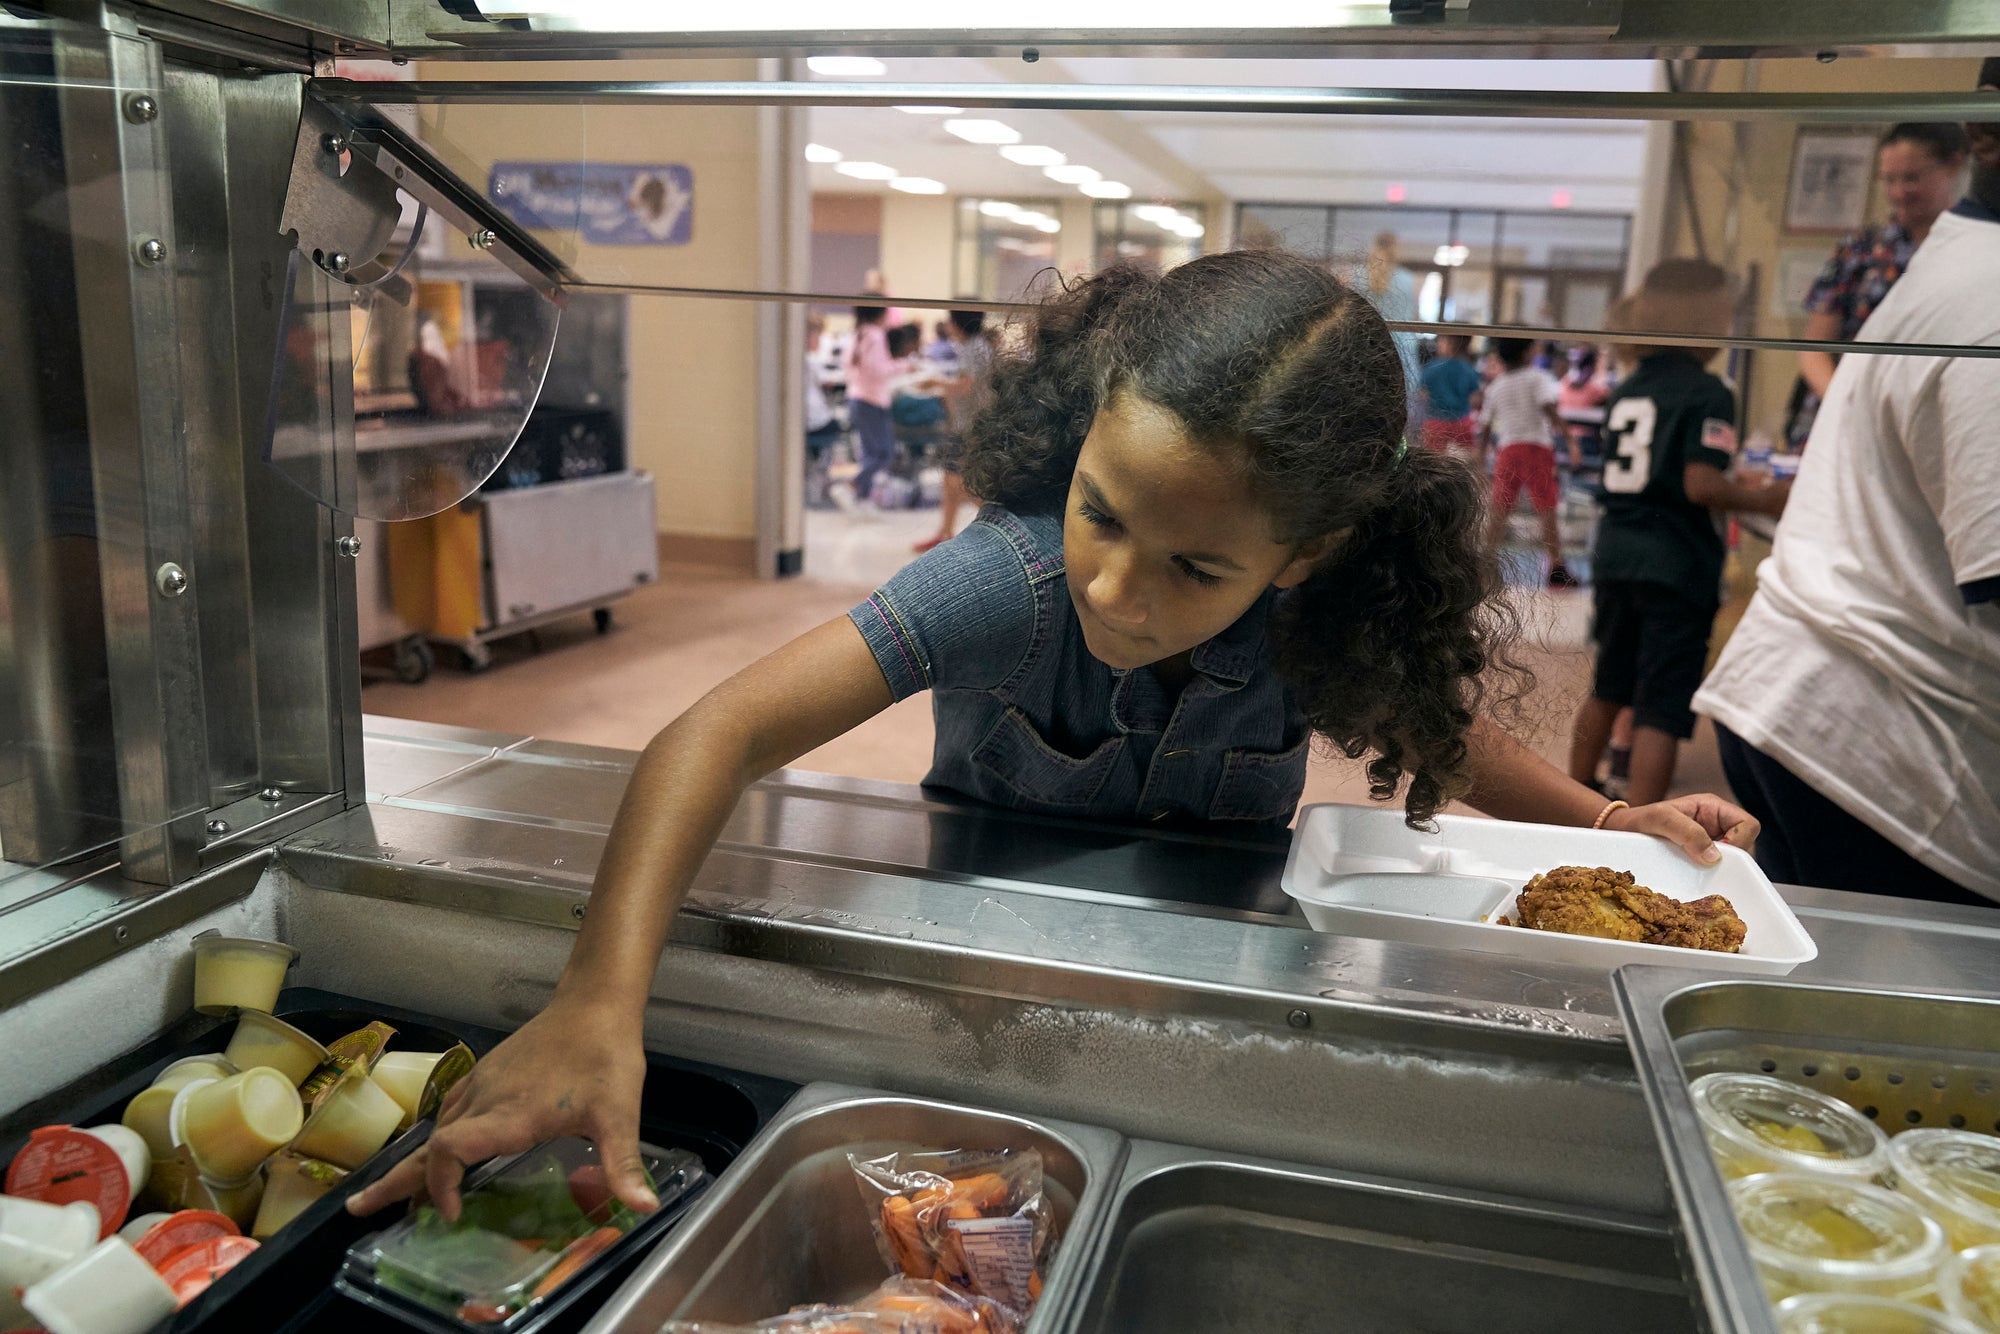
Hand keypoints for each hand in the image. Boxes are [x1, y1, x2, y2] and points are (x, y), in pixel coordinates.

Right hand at [346, 995, 655, 1221]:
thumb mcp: (621, 1115)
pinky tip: (438, 1150)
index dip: (441, 1181)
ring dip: (413, 1162)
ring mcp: (483, 1084)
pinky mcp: (488, 1074)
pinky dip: (435, 1138)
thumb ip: (623, 1165)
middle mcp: (486, 1099)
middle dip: (396, 1180)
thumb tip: (644, 1207)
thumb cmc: (607, 1059)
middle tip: (359, 1209)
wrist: (595, 1004)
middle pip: (428, 1144)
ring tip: (394, 1194)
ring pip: (435, 1127)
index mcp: (510, 1114)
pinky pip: (449, 1111)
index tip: (451, 1213)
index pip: (451, 1150)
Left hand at [1604, 793, 1759, 864]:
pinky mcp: (1701, 857)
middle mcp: (1716, 824)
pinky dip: (1711, 873)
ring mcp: (1710, 841)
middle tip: (1706, 865)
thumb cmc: (1640, 820)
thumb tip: (1714, 856)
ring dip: (1720, 867)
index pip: (1747, 824)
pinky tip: (1695, 875)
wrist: (1622, 833)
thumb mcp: (1661, 819)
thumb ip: (1687, 832)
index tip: (1719, 854)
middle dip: (1731, 857)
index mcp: (1713, 808)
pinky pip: (1717, 868)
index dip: (1741, 840)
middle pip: (1744, 844)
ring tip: (1697, 869)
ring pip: (1732, 858)